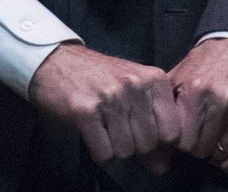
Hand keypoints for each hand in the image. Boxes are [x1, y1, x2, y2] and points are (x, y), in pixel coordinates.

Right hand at [27, 42, 181, 172]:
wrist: (55, 60)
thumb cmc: (98, 78)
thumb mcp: (133, 93)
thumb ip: (153, 127)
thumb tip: (162, 168)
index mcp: (153, 79)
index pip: (172, 132)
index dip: (157, 140)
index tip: (140, 129)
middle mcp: (135, 85)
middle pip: (148, 144)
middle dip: (132, 144)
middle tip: (116, 125)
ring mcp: (110, 97)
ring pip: (126, 151)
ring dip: (113, 147)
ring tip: (103, 124)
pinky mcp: (85, 111)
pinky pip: (104, 153)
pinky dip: (98, 150)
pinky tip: (91, 130)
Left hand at [166, 37, 227, 172]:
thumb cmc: (206, 64)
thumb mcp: (178, 76)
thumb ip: (164, 105)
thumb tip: (155, 138)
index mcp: (196, 90)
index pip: (182, 142)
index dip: (180, 143)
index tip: (182, 137)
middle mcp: (222, 99)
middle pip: (202, 149)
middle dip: (197, 147)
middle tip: (198, 138)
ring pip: (224, 152)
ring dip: (216, 152)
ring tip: (212, 141)